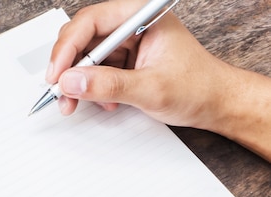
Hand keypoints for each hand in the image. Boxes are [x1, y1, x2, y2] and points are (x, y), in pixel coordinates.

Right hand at [47, 0, 270, 159]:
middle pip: (83, 38)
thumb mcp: (151, 88)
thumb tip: (71, 81)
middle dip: (68, 67)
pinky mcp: (125, 61)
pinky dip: (90, 89)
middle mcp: (132, 25)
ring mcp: (128, 44)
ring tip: (74, 103)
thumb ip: (108, 85)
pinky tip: (101, 103)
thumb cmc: (198, 87)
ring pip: (86, 57)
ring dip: (76, 82)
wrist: (216, 104)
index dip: (68, 47)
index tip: (57, 74)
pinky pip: (96, 70)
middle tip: (60, 92)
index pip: (92, 22)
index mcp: (142, 16)